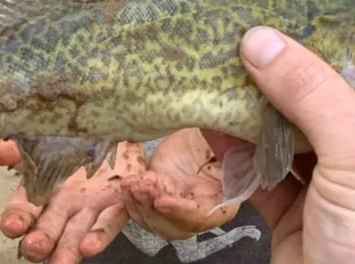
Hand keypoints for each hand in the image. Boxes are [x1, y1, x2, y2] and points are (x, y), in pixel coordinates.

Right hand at [0, 138, 146, 262]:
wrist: (116, 136)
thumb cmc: (76, 142)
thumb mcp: (48, 139)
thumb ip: (23, 148)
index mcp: (43, 188)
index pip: (23, 208)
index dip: (16, 217)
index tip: (12, 225)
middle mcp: (63, 205)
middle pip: (48, 227)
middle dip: (39, 240)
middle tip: (34, 248)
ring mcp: (90, 207)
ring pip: (75, 234)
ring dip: (67, 250)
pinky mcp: (119, 205)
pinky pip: (109, 222)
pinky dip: (99, 235)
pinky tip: (90, 247)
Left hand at [121, 129, 240, 239]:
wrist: (198, 128)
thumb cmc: (216, 131)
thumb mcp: (224, 137)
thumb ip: (225, 144)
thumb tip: (227, 141)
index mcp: (224, 200)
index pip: (201, 215)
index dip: (180, 212)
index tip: (161, 201)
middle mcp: (200, 211)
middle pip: (176, 227)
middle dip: (154, 211)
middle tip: (142, 187)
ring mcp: (177, 206)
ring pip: (157, 222)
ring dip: (140, 206)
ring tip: (131, 184)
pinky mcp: (158, 196)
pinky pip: (144, 210)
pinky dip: (132, 201)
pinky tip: (126, 184)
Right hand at [203, 27, 354, 263]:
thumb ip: (313, 91)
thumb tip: (258, 38)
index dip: (344, 33)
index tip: (299, 2)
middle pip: (329, 93)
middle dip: (286, 66)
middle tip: (246, 26)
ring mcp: (338, 185)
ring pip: (290, 127)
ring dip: (254, 102)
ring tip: (219, 64)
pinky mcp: (297, 213)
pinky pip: (262, 166)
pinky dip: (236, 146)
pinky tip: (212, 119)